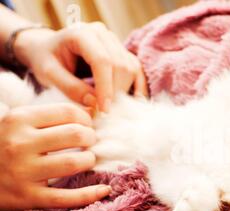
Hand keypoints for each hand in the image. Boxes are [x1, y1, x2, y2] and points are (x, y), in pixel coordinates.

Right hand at [0, 103, 110, 210]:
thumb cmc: (1, 145)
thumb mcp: (15, 123)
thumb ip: (47, 117)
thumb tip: (91, 113)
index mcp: (19, 120)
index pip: (68, 113)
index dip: (86, 118)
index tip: (87, 125)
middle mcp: (21, 144)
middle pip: (76, 135)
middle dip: (91, 138)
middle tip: (90, 142)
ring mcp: (24, 172)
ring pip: (74, 163)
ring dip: (89, 160)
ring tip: (87, 160)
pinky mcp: (27, 197)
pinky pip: (66, 198)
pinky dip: (90, 195)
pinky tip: (104, 190)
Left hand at [13, 22, 147, 111]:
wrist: (49, 49)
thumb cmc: (46, 60)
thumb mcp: (48, 74)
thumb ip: (70, 88)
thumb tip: (94, 104)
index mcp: (82, 33)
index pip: (102, 61)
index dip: (105, 87)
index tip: (103, 110)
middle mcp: (103, 34)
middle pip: (120, 65)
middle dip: (115, 92)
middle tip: (105, 113)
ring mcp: (115, 42)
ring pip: (131, 68)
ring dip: (125, 91)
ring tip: (110, 107)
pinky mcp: (122, 53)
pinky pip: (137, 70)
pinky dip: (137, 87)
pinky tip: (132, 102)